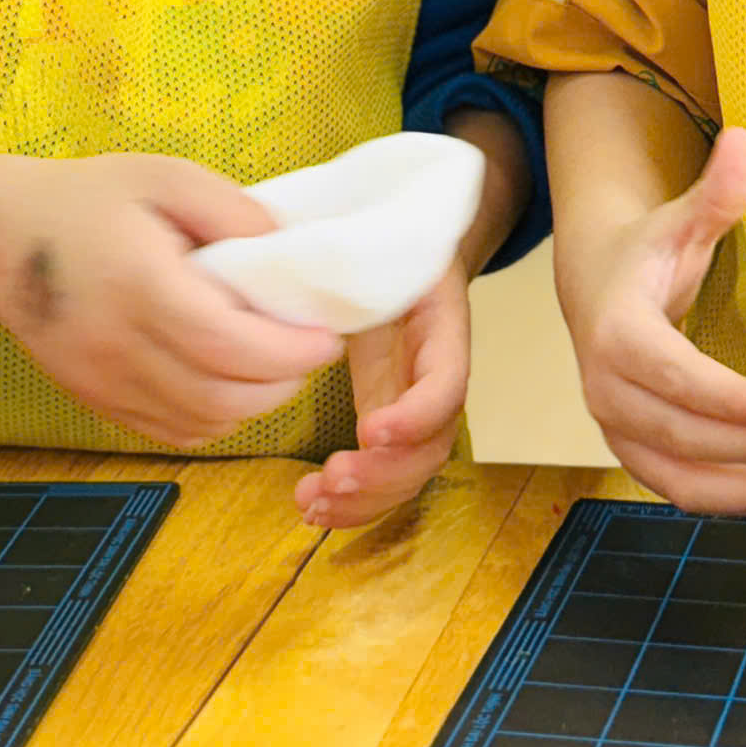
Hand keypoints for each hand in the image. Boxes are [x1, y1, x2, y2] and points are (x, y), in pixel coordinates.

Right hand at [0, 152, 342, 448]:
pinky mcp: (95, 401)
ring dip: (252, 406)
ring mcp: (103, 382)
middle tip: (310, 351)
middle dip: (282, 383)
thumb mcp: (165, 176)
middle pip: (221, 397)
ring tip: (277, 365)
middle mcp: (119, 345)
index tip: (327, 336)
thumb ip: (232, 211)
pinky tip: (231, 381)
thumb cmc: (88, 199)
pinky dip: (214, 417)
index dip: (290, 352)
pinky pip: (171, 431)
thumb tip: (289, 249)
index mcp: (141, 285)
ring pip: (199, 424)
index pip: (228, 345)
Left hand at [294, 262, 471, 529]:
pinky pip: (384, 474)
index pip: (448, 382)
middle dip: (386, 473)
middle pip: (434, 445)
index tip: (371, 429)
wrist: (405, 252)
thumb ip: (350, 254)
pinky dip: (354, 502)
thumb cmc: (387, 240)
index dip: (417, 414)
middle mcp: (438, 375)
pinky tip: (313, 509)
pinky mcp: (388, 420)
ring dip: (365, 499)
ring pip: (411, 472)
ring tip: (312, 503)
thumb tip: (297, 260)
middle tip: (332, 477)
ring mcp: (415, 405)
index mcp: (442, 325)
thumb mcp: (377, 237)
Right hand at [560, 127, 745, 512]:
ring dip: (741, 486)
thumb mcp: (679, 219)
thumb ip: (716, 192)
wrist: (594, 285)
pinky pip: (674, 487)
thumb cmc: (647, 252)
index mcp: (616, 330)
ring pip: (675, 473)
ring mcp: (614, 424)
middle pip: (678, 431)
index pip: (672, 374)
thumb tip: (745, 139)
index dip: (726, 398)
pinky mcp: (631, 449)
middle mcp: (605, 386)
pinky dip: (724, 497)